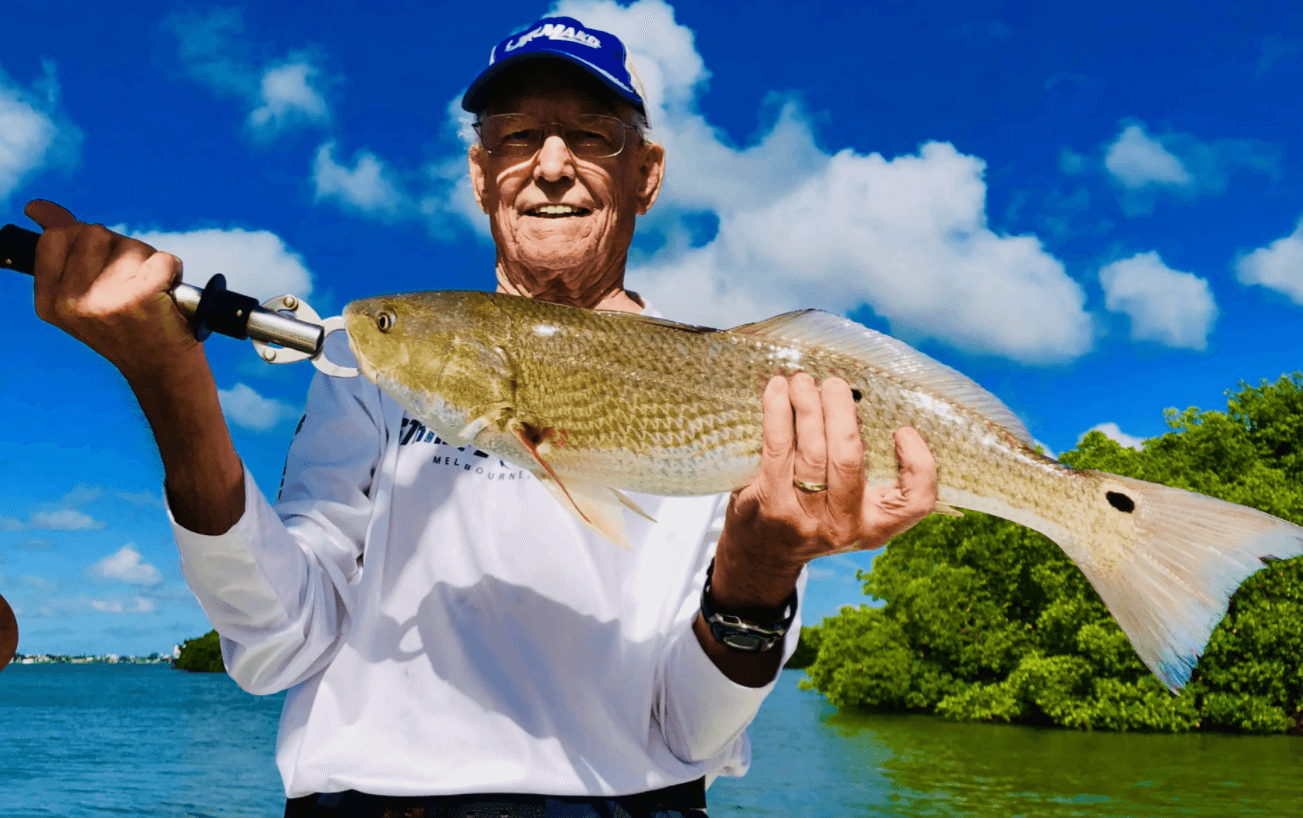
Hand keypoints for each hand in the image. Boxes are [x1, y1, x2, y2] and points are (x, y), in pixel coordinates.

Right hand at [25, 199, 195, 380]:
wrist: (162, 371)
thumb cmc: (129, 327)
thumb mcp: (84, 292)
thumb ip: (63, 248)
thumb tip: (37, 206)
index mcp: (49, 301)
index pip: (55, 238)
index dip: (87, 242)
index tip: (104, 267)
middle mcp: (69, 302)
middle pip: (95, 233)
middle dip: (120, 250)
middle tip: (131, 285)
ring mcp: (103, 300)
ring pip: (130, 244)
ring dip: (147, 261)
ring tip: (150, 293)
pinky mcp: (139, 299)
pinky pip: (161, 258)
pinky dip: (173, 270)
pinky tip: (168, 295)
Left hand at [713, 373, 937, 606]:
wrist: (763, 555)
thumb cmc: (811, 516)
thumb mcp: (849, 508)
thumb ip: (861, 470)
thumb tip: (855, 403)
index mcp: (875, 525)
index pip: (917, 502)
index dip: (919, 463)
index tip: (902, 430)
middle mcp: (844, 525)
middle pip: (849, 460)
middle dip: (841, 413)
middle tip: (835, 384)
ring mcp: (806, 518)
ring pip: (812, 451)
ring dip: (807, 406)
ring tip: (803, 381)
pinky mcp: (772, 505)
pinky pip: (777, 448)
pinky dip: (777, 414)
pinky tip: (777, 391)